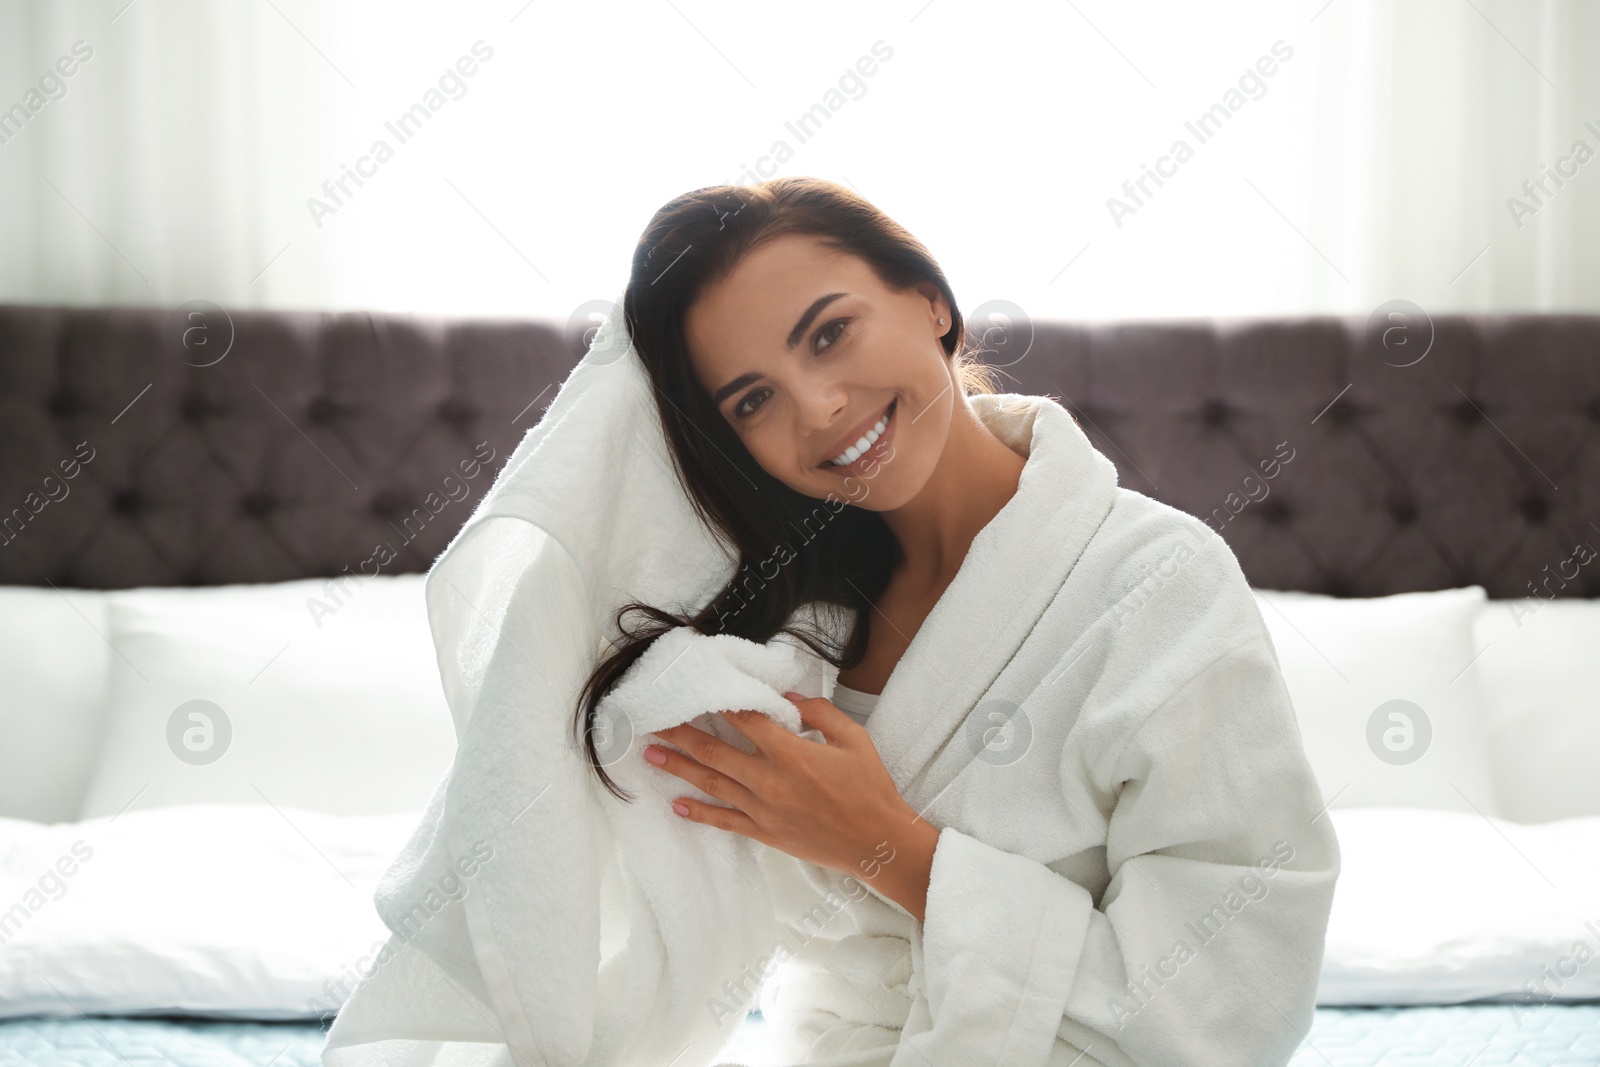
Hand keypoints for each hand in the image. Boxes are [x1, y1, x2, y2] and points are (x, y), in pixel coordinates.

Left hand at [643, 691, 922, 886]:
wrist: (876, 842)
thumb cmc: (870, 788)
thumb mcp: (854, 739)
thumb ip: (821, 712)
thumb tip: (788, 699)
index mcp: (792, 752)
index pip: (746, 719)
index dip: (720, 703)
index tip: (696, 690)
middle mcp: (770, 780)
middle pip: (715, 751)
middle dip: (681, 734)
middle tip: (653, 720)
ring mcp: (764, 809)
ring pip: (712, 783)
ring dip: (679, 768)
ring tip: (651, 754)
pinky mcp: (765, 832)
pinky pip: (725, 821)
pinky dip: (699, 814)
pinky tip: (677, 805)